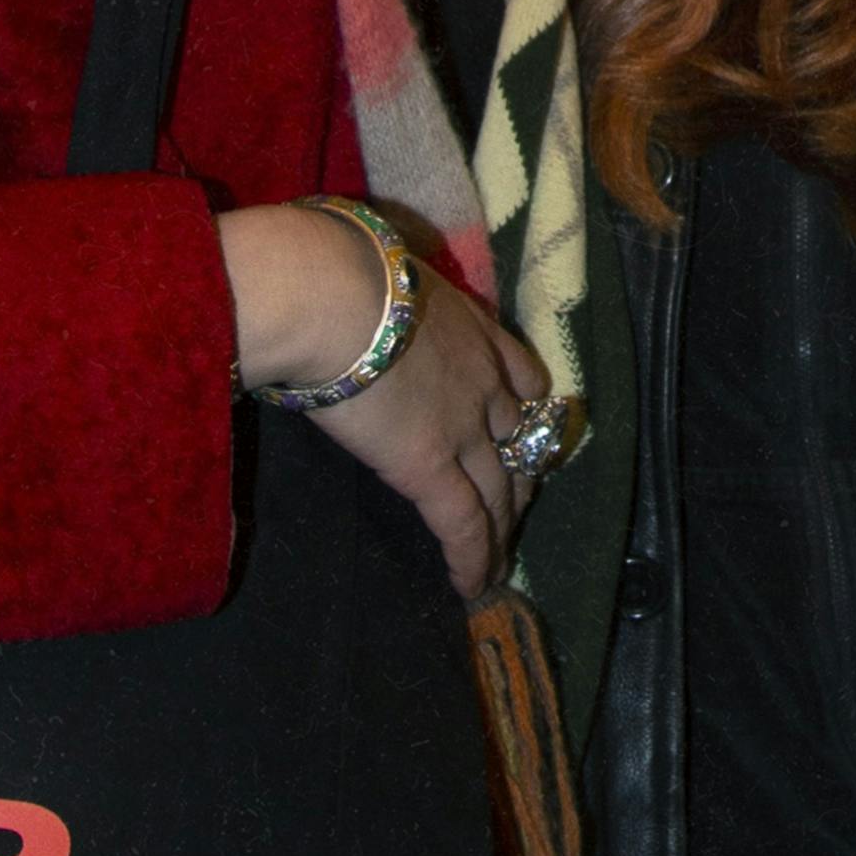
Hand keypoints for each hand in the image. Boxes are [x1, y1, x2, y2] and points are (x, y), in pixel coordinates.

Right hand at [216, 200, 551, 602]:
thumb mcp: (382, 272)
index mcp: (472, 328)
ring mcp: (465, 426)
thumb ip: (381, 295)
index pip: (520, 375)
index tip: (521, 428)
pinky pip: (464, 525)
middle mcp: (484, 379)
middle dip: (521, 478)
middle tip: (516, 508)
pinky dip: (474, 559)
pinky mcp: (432, 468)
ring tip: (502, 562)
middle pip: (518, 440)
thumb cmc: (335, 268)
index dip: (524, 409)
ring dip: (504, 531)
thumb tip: (343, 294)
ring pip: (500, 490)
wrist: (331, 293)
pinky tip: (474, 587)